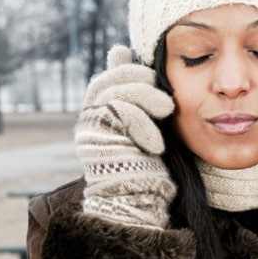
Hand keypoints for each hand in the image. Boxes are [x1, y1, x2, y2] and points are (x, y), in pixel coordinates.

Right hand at [77, 45, 177, 228]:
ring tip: (167, 109)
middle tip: (159, 87)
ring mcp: (91, 130)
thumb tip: (152, 80)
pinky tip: (156, 145)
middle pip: (108, 81)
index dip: (120, 67)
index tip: (131, 55)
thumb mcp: (152, 130)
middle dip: (136, 76)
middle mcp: (90, 121)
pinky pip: (122, 112)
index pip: (106, 80)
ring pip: (116, 92)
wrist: (139, 203)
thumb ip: (146, 105)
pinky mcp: (98, 140)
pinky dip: (145, 124)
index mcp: (102, 116)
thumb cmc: (151, 169)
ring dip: (147, 96)